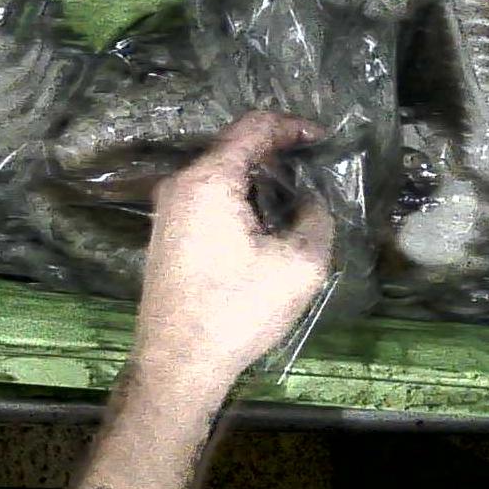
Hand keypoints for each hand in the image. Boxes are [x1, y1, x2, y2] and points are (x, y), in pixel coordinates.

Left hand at [136, 111, 334, 387]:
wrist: (178, 362)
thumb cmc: (237, 310)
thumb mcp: (299, 265)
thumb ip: (315, 219)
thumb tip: (310, 202)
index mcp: (209, 180)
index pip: (253, 126)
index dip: (292, 126)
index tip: (322, 140)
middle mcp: (180, 185)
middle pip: (233, 147)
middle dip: (276, 153)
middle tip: (313, 170)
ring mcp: (166, 210)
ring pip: (219, 175)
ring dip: (257, 179)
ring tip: (294, 200)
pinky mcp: (165, 234)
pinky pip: (206, 198)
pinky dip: (237, 199)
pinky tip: (261, 225)